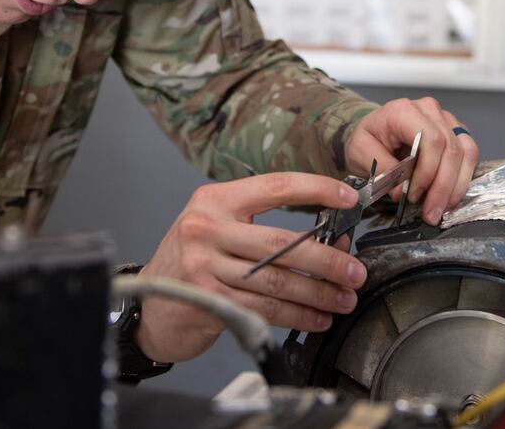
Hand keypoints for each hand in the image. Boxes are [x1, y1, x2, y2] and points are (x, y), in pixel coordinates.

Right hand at [136, 172, 368, 363]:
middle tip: (355, 271)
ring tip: (344, 299)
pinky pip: (265, 308)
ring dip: (318, 293)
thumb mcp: (223, 230)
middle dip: (326, 260)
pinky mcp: (208, 300)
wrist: (149, 304)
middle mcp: (207, 228)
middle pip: (281, 243)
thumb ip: (269, 229)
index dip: (316, 190)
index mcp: (215, 200)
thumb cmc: (193, 262)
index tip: (348, 199)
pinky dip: (297, 315)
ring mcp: (204, 265)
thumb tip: (334, 240)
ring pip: (276, 280)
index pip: (275, 186)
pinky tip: (317, 318)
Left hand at [346, 96, 478, 226]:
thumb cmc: (369, 138)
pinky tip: (449, 196)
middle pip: (450, 148)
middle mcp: (430, 110)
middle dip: (442, 186)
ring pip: (466, 152)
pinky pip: (469, 155)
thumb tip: (400, 191)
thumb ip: (381, 169)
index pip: (430, 139)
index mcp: (404, 111)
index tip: (414, 195)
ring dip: (455, 186)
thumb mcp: (360, 152)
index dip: (428, 171)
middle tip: (431, 212)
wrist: (374, 131)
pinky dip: (461, 179)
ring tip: (441, 208)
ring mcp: (446, 119)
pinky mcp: (456, 132)